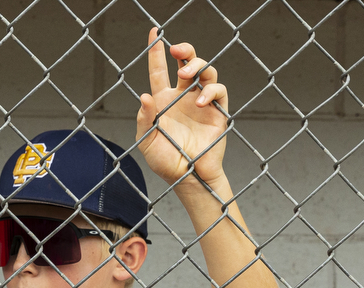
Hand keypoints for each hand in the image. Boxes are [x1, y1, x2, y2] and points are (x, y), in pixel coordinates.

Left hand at [136, 28, 229, 188]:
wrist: (188, 178)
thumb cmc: (166, 162)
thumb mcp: (147, 142)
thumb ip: (144, 119)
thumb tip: (145, 97)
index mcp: (163, 100)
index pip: (159, 70)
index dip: (157, 51)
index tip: (154, 33)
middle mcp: (182, 97)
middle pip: (187, 63)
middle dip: (185, 50)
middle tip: (177, 51)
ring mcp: (200, 102)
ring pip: (205, 71)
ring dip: (196, 66)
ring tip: (186, 76)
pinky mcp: (217, 111)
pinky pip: (218, 90)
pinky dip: (210, 91)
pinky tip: (199, 102)